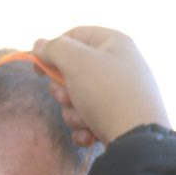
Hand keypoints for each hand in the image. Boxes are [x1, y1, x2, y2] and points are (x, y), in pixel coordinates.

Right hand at [32, 27, 168, 146]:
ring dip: (72, 112)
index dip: (52, 50)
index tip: (38, 69)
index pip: (74, 35)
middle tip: (68, 98)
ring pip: (77, 97)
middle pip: (72, 70)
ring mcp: (119, 92)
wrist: (137, 139)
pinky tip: (90, 134)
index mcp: (113, 42)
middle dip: (63, 90)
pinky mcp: (118, 116)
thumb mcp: (76, 62)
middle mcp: (118, 64)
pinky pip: (89, 116)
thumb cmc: (106, 93)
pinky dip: (84, 126)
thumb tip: (39, 44)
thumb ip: (54, 48)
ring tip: (84, 121)